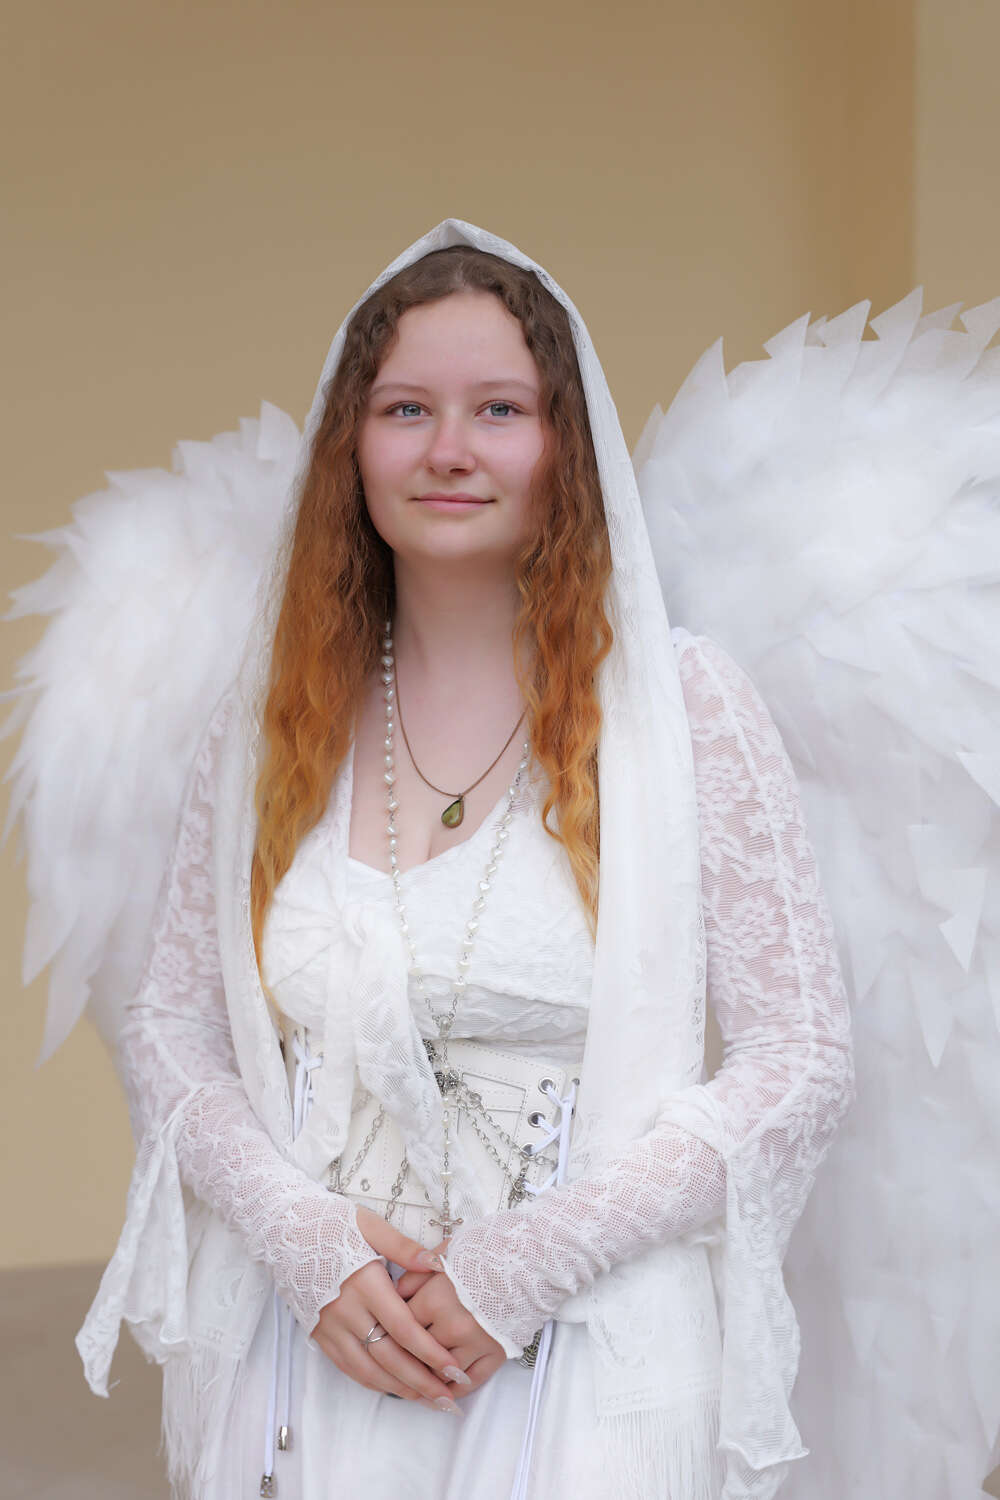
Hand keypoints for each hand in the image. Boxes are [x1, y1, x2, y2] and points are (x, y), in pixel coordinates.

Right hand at [310, 1209, 467, 1412]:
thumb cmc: (331, 1223)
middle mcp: (346, 1311)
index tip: (453, 1367)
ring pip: (367, 1370)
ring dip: (398, 1388)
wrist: (283, 1230)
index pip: (403, 1328)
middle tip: (448, 1398)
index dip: (430, 1352)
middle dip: (421, 1381)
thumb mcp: (369, 1225)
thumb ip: (403, 1247)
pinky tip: (392, 1387)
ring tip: (426, 1399)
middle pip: (388, 1357)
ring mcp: (329, 1327)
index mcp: (364, 1284)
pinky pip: (347, 1367)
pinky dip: (372, 1381)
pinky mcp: (318, 1335)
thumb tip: (436, 1264)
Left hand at [396, 1256, 507, 1395]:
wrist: (522, 1258)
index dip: (393, 1331)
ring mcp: (475, 1343)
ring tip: (419, 1379)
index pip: (402, 1327)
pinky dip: (453, 1389)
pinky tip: (444, 1388)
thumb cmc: (480, 1255)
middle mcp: (453, 1326)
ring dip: (428, 1377)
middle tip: (398, 1362)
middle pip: (418, 1354)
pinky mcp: (496, 1354)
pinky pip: (469, 1383)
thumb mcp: (441, 1257)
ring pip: (441, 1373)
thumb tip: (392, 1298)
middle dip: (407, 1357)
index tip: (388, 1334)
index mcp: (436, 1300)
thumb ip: (413, 1278)